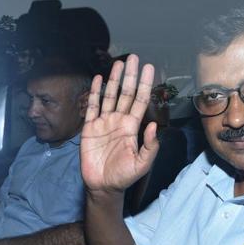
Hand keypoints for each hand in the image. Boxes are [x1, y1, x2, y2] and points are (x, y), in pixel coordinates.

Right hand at [81, 54, 159, 194]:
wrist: (102, 186)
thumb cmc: (124, 176)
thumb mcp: (142, 164)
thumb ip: (150, 146)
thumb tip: (153, 125)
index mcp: (132, 127)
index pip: (140, 101)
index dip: (145, 85)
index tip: (149, 68)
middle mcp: (119, 120)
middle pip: (126, 93)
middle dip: (130, 76)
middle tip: (134, 58)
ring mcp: (104, 122)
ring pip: (110, 96)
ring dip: (114, 80)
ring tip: (118, 64)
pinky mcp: (90, 128)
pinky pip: (92, 106)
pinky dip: (94, 93)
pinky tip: (97, 80)